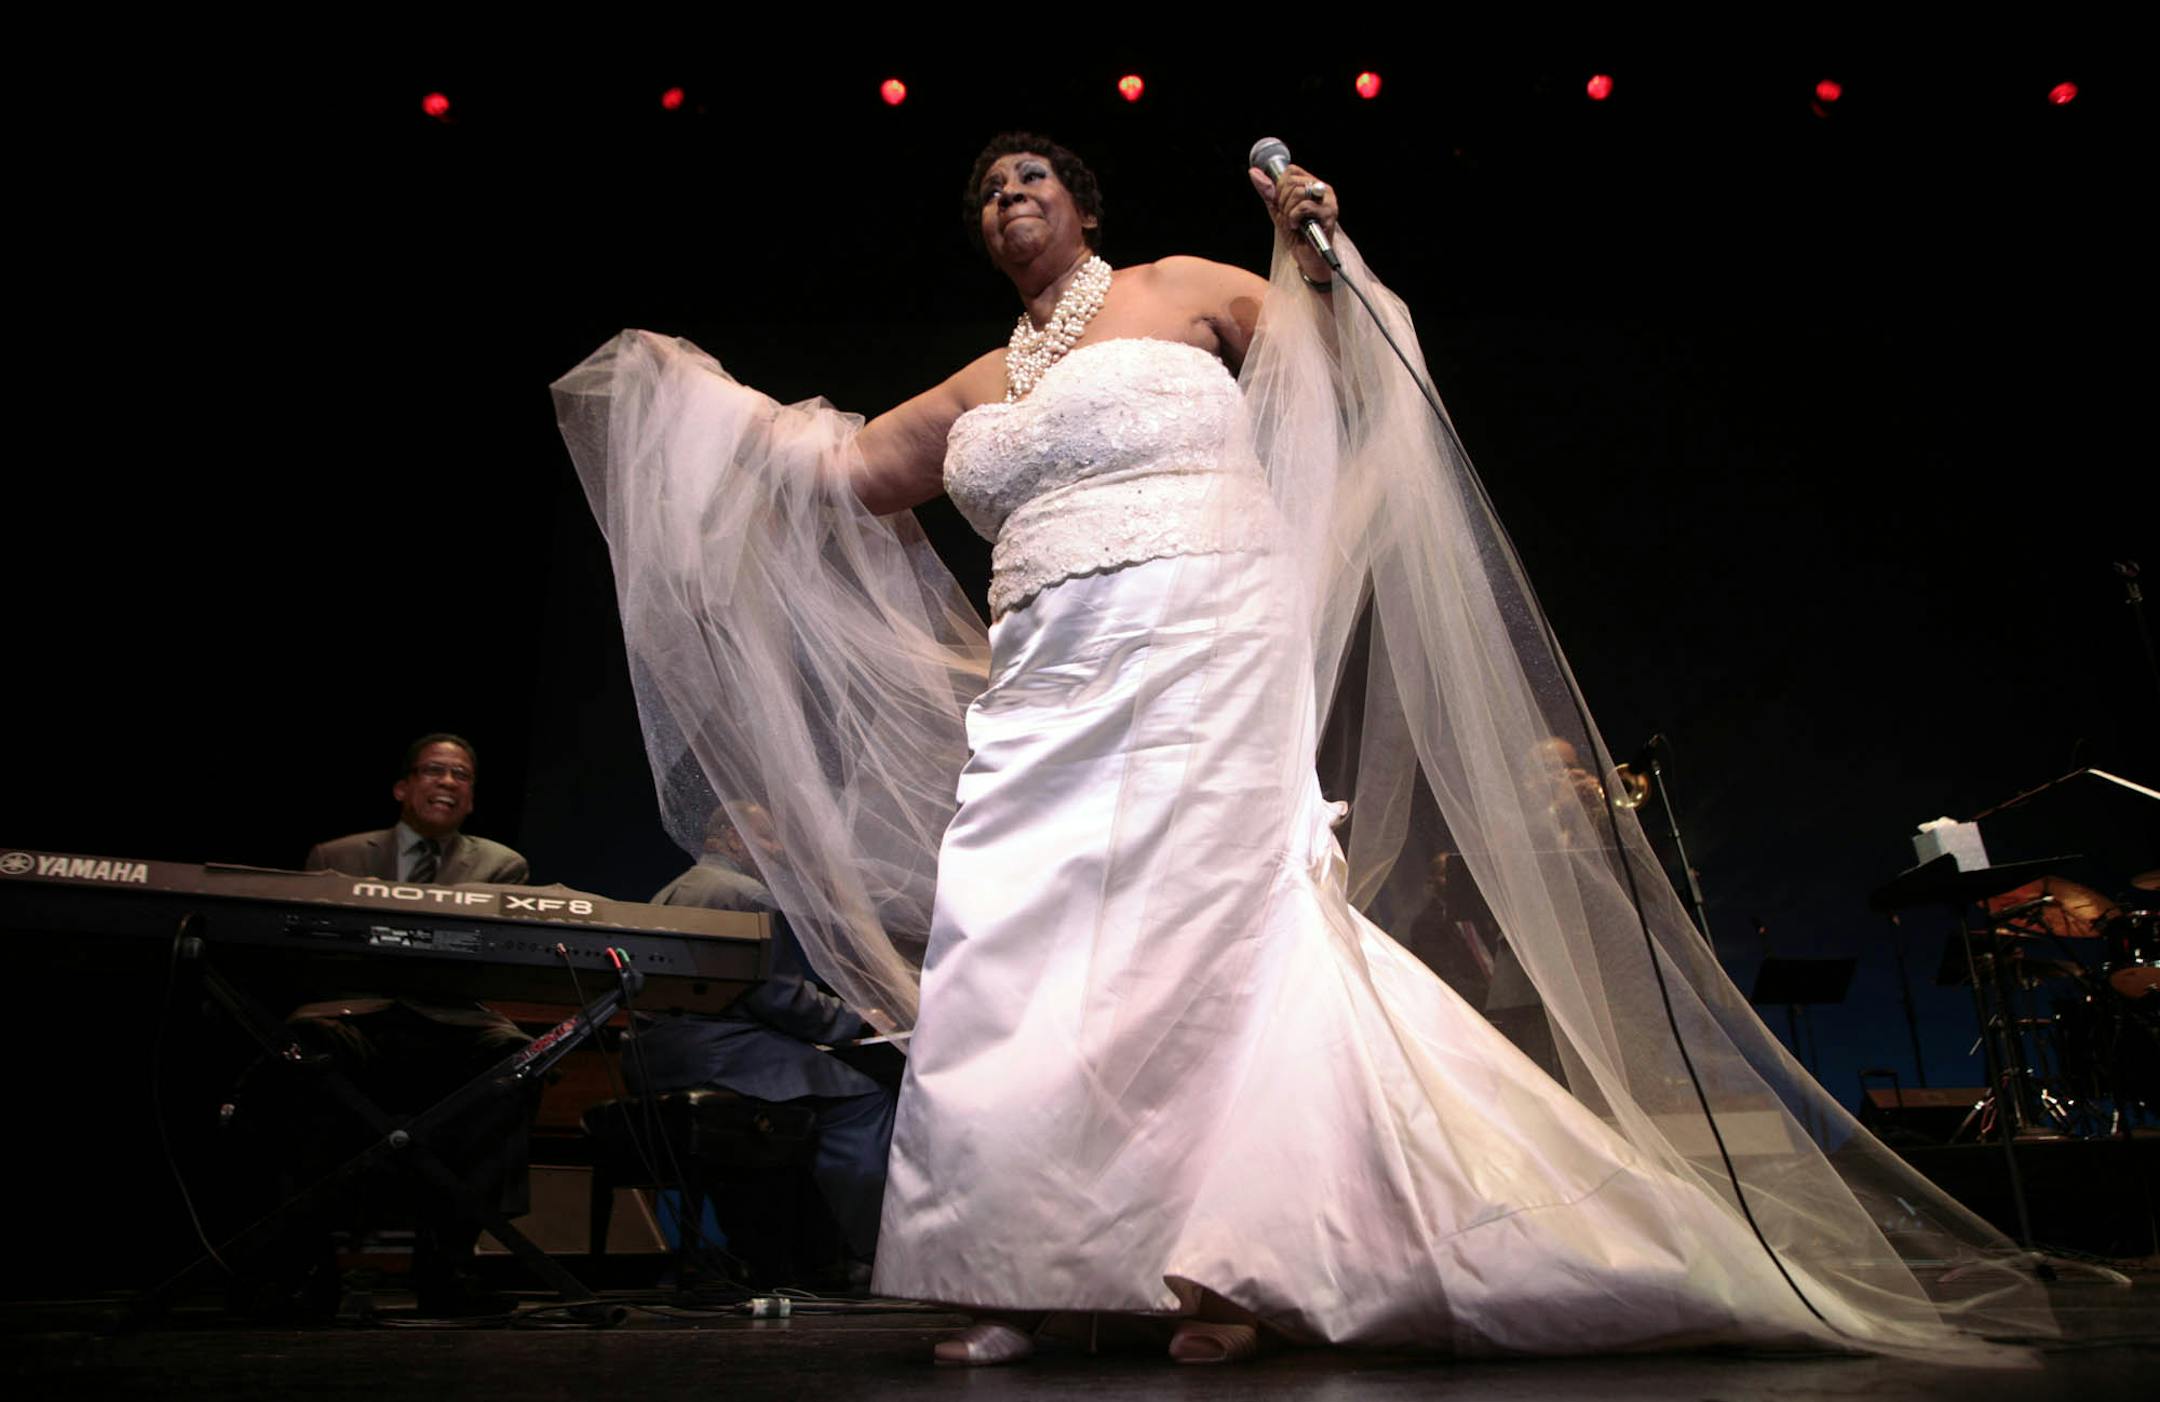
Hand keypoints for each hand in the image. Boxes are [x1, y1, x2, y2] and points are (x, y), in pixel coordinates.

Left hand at [1246, 161, 1338, 279]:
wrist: (1307, 258)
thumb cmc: (1296, 234)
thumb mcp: (1277, 209)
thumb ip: (1268, 191)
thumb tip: (1254, 173)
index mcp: (1312, 184)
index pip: (1291, 170)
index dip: (1279, 185)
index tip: (1280, 202)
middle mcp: (1322, 189)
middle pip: (1292, 180)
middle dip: (1282, 201)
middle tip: (1286, 215)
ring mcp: (1328, 201)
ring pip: (1297, 192)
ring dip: (1287, 210)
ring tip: (1292, 222)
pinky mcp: (1329, 213)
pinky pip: (1303, 206)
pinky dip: (1293, 218)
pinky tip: (1296, 226)